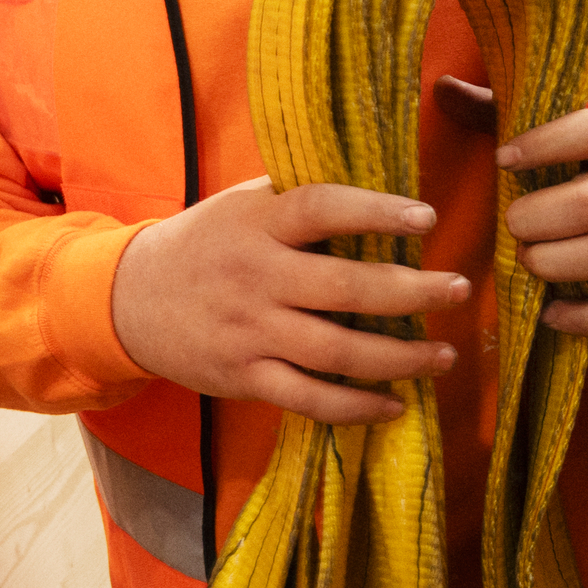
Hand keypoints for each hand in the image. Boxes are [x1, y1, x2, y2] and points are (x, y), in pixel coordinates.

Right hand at [108, 176, 471, 422]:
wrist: (128, 300)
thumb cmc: (204, 244)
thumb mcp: (240, 205)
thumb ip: (298, 199)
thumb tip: (379, 181)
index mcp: (257, 224)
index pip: (320, 209)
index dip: (374, 210)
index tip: (425, 217)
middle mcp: (256, 278)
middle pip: (343, 289)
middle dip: (411, 291)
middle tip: (459, 289)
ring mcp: (250, 332)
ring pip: (336, 352)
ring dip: (400, 358)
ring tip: (444, 354)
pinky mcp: (244, 377)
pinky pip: (309, 399)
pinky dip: (356, 407)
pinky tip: (395, 404)